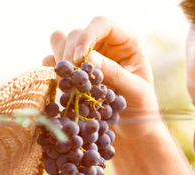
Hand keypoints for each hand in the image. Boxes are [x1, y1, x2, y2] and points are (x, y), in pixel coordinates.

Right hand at [43, 16, 161, 141]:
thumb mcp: (136, 91)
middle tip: (75, 80)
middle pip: (76, 33)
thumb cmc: (141, 108)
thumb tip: (90, 58)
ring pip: (60, 41)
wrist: (132, 130)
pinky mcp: (73, 71)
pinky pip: (52, 62)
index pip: (101, 24)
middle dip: (70, 54)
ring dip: (61, 62)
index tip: (79, 59)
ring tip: (72, 86)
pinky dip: (54, 75)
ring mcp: (86, 57)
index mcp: (125, 41)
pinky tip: (66, 91)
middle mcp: (104, 44)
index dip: (87, 36)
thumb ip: (115, 74)